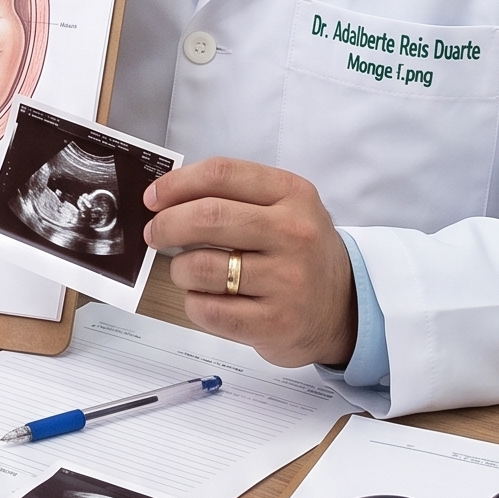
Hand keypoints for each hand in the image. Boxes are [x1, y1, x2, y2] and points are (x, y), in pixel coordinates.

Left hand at [142, 159, 357, 367]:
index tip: (153, 198)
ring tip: (187, 270)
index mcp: (292, 194)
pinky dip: (193, 303)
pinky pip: (208, 310)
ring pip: (201, 267)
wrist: (345, 307)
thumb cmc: (297, 252)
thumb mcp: (282, 207)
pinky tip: (205, 298)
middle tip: (155, 233)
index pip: (221, 174)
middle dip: (167, 225)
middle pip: (208, 218)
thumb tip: (165, 196)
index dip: (176, 184)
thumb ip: (232, 194)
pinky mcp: (276, 323)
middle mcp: (294, 234)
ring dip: (179, 269)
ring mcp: (287, 281)